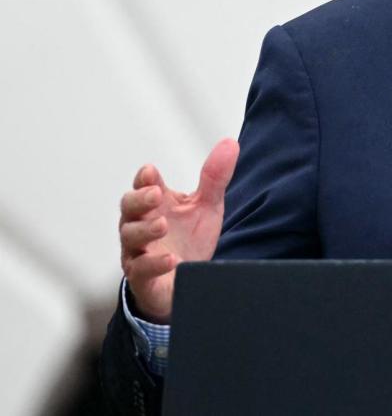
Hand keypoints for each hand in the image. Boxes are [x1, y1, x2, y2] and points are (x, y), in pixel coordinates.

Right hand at [117, 138, 239, 322]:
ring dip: (144, 230)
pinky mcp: (143, 278)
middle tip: (155, 195)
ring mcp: (138, 252)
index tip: (150, 173)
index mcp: (155, 205)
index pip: (142, 187)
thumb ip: (215, 177)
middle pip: (127, 208)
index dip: (144, 180)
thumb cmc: (189, 240)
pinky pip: (140, 270)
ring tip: (162, 224)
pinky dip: (153, 263)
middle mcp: (141, 226)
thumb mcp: (207, 206)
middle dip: (139, 200)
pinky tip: (170, 259)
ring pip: (129, 238)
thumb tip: (230, 142)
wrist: (187, 283)